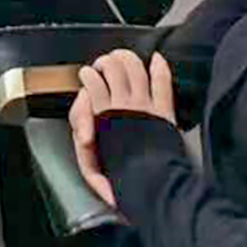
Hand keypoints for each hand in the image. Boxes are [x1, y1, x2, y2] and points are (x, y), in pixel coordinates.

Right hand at [72, 49, 175, 208]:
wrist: (156, 188)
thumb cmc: (126, 179)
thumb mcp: (94, 169)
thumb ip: (84, 151)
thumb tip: (83, 137)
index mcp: (103, 117)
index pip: (91, 84)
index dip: (88, 77)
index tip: (87, 76)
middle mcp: (123, 106)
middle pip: (112, 68)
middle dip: (105, 62)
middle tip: (103, 64)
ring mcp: (145, 107)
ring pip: (134, 69)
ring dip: (126, 59)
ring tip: (122, 57)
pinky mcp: (163, 113)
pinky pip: (162, 84)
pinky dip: (160, 69)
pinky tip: (157, 59)